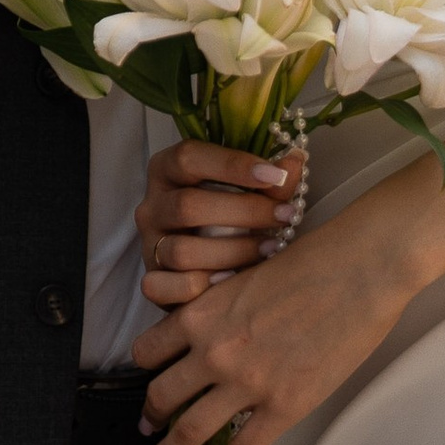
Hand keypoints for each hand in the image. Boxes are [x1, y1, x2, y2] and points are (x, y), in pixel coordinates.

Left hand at [132, 178, 430, 444]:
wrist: (359, 270)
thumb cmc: (311, 261)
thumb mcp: (246, 275)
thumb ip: (224, 308)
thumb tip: (216, 331)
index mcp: (202, 311)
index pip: (149, 350)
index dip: (143, 371)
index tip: (146, 383)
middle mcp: (213, 349)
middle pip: (160, 394)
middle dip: (148, 419)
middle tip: (144, 434)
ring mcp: (246, 382)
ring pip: (189, 431)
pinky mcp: (283, 407)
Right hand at [136, 137, 296, 305]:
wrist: (208, 262)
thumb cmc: (229, 217)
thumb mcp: (247, 192)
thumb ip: (269, 180)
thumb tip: (295, 161)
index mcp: (167, 170)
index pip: (188, 157)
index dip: (232, 165)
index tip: (275, 175)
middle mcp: (152, 205)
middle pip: (187, 205)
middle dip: (243, 212)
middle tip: (284, 215)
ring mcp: (149, 245)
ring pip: (182, 251)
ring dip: (232, 251)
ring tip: (270, 248)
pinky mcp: (152, 281)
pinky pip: (165, 287)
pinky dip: (201, 286)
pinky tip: (232, 280)